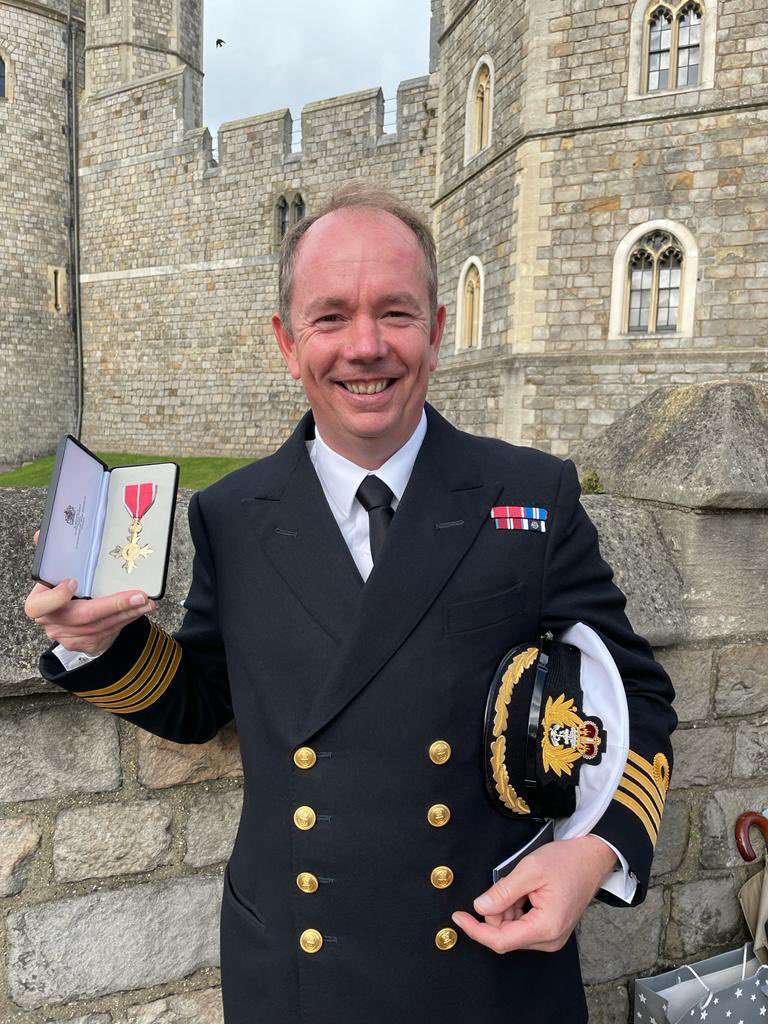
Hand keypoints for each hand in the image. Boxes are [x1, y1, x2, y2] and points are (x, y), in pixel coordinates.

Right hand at [25, 529, 156, 655]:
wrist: (71, 619)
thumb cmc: (65, 590)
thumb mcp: (57, 571)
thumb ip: (52, 554)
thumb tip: (42, 534)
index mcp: (38, 603)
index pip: (39, 606)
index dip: (56, 597)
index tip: (74, 581)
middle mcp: (51, 622)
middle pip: (81, 616)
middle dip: (113, 605)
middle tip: (138, 596)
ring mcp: (67, 636)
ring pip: (100, 626)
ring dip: (127, 613)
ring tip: (146, 601)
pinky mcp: (84, 644)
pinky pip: (109, 632)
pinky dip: (126, 620)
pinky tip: (140, 610)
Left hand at [451, 835, 617, 953]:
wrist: (591, 858)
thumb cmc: (565, 861)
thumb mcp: (530, 870)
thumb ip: (503, 892)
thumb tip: (480, 908)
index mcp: (546, 927)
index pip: (501, 941)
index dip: (476, 930)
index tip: (458, 916)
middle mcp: (550, 939)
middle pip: (505, 936)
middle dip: (495, 912)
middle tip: (502, 883)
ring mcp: (552, 937)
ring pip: (513, 931)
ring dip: (505, 910)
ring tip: (518, 885)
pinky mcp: (552, 931)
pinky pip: (523, 927)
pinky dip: (515, 910)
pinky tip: (523, 892)